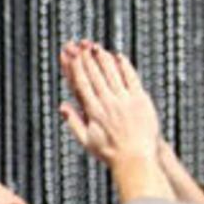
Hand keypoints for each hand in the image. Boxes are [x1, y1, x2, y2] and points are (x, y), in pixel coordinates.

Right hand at [57, 40, 170, 196]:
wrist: (136, 158)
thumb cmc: (110, 152)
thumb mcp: (86, 140)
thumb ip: (73, 121)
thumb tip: (62, 105)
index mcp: (93, 112)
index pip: (82, 84)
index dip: (75, 67)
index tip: (70, 55)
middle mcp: (108, 103)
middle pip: (95, 75)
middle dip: (86, 59)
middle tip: (80, 45)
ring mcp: (125, 100)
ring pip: (112, 74)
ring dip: (103, 59)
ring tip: (95, 47)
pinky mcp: (140, 100)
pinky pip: (131, 78)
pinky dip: (124, 66)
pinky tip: (118, 56)